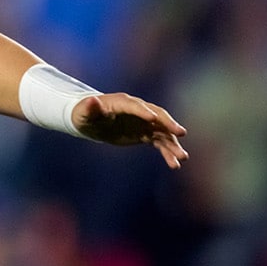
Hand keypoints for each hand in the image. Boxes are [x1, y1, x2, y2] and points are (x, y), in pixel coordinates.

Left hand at [72, 93, 187, 168]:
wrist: (91, 121)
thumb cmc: (85, 114)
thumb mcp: (84, 113)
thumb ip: (90, 108)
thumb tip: (92, 101)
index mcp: (122, 102)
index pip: (135, 106)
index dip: (143, 111)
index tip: (153, 119)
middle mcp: (138, 110)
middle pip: (157, 116)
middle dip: (168, 124)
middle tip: (181, 133)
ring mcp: (143, 121)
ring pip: (162, 131)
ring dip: (172, 143)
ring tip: (182, 157)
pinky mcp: (145, 133)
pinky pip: (159, 142)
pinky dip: (167, 152)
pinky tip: (174, 164)